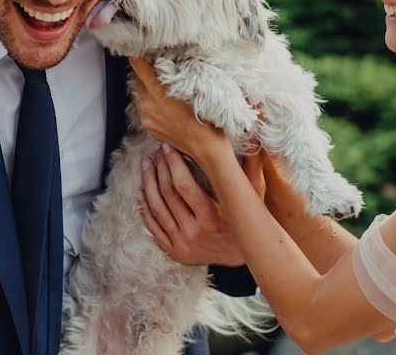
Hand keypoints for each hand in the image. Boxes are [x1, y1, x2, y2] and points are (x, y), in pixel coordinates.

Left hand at [129, 58, 231, 162]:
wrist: (206, 148)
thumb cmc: (206, 117)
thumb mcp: (195, 89)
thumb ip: (176, 75)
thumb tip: (166, 62)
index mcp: (158, 92)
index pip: (138, 65)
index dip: (138, 54)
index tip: (143, 48)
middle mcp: (147, 104)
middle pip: (138, 79)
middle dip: (147, 73)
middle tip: (161, 68)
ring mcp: (146, 117)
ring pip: (142, 94)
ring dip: (150, 89)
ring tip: (167, 89)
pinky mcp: (148, 127)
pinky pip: (146, 109)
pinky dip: (153, 103)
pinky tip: (168, 106)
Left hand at [138, 144, 265, 265]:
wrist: (246, 258)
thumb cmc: (248, 221)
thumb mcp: (254, 197)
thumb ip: (252, 168)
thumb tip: (253, 136)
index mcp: (212, 218)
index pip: (184, 185)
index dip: (173, 163)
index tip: (167, 146)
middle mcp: (194, 233)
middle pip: (167, 194)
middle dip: (159, 168)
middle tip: (156, 151)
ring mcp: (181, 244)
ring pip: (157, 208)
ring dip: (148, 183)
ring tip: (146, 164)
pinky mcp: (174, 253)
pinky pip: (153, 227)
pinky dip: (144, 208)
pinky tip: (141, 190)